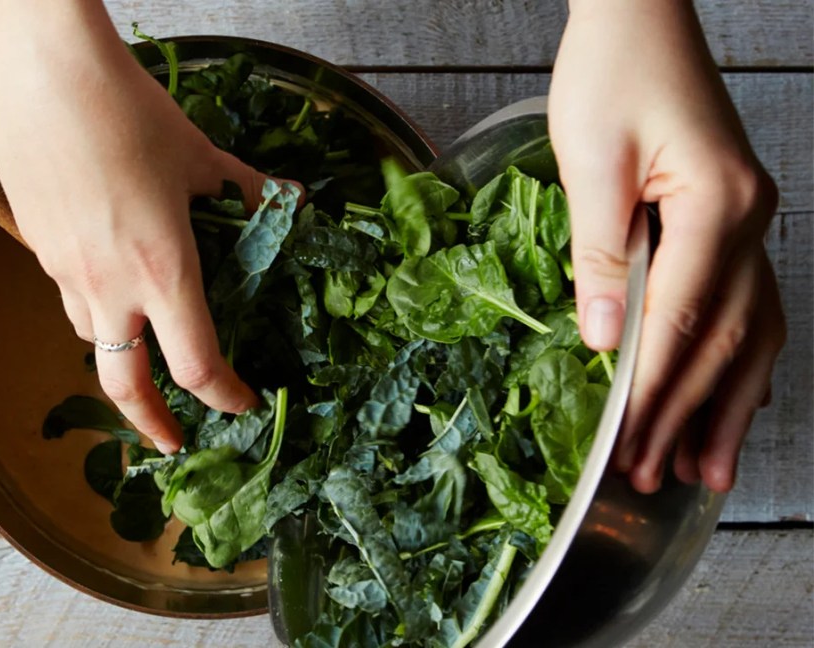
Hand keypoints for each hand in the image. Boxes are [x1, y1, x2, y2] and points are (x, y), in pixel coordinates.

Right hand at [0, 0, 279, 452]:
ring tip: (142, 345)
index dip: (225, 394)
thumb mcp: (201, 157)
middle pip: (124, 386)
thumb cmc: (128, 111)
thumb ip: (248, 193)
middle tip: (173, 441)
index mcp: (163, 270)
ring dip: (120, 355)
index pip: (197, 365)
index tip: (242, 402)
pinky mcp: (36, 246)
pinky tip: (106, 269)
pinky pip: (68, 292)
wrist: (44, 72)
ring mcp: (64, 270)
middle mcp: (109, 285)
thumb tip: (292, 200)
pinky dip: (92, 301)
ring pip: (91, 337)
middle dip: (151, 425)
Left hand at [549, 0, 785, 493]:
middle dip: (684, 413)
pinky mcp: (730, 215)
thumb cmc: (610, 70)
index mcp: (717, 204)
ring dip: (728, 402)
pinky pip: (745, 300)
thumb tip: (605, 339)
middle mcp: (749, 218)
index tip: (623, 445)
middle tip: (650, 476)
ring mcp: (749, 218)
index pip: (681, 320)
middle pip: (721, 338)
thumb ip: (599, 253)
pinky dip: (735, 355)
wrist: (638, 14)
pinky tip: (728, 394)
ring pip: (750, 329)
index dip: (653, 391)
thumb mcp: (590, 160)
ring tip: (706, 469)